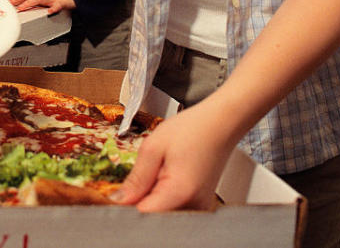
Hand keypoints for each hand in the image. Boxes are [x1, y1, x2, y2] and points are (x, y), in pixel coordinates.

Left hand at [9, 0, 75, 14]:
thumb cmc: (56, 1)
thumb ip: (35, 8)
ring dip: (30, 3)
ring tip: (22, 8)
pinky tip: (49, 12)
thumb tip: (22, 15)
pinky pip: (57, 5)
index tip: (6, 3)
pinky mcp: (62, 3)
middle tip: (11, 5)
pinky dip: (53, 8)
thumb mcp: (44, 3)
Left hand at [112, 102, 231, 210]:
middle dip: (139, 201)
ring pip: (163, 213)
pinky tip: (166, 176)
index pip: (143, 215)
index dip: (127, 205)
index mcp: (179, 193)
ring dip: (152, 198)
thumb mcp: (154, 147)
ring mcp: (199, 208)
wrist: (220, 122)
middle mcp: (193, 206)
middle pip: (153, 217)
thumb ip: (135, 178)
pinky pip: (174, 207)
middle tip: (139, 176)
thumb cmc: (193, 128)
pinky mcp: (200, 204)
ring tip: (158, 172)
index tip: (120, 192)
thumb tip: (119, 200)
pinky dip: (164, 195)